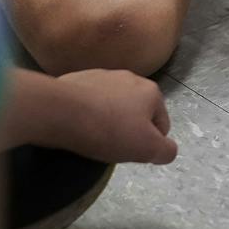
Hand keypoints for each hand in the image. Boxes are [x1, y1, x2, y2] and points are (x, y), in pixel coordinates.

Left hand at [55, 69, 178, 164]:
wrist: (61, 112)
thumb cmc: (108, 130)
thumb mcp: (147, 149)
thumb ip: (166, 151)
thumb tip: (167, 150)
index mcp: (152, 92)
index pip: (162, 124)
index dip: (149, 144)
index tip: (130, 153)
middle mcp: (131, 78)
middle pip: (137, 112)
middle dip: (128, 129)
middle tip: (111, 146)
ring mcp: (104, 76)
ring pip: (113, 105)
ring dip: (108, 119)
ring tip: (92, 135)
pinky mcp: (79, 79)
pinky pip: (90, 100)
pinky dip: (87, 111)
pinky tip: (77, 124)